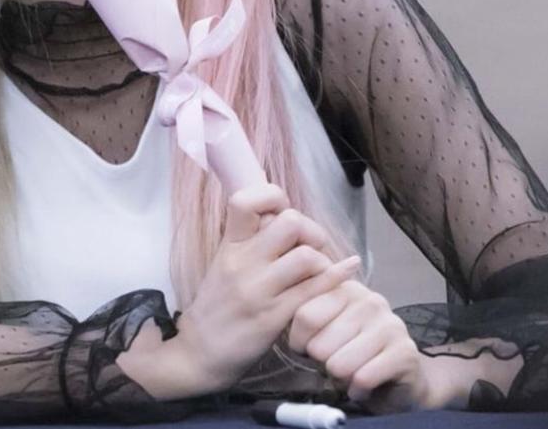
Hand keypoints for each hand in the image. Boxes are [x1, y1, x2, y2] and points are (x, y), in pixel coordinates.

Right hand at [117, 183, 359, 399]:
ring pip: (306, 256)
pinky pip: (314, 291)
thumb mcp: (224, 263)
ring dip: (321, 259)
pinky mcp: (274, 318)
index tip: (281, 210)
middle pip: (290, 223)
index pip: (246, 200)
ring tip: (320, 267)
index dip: (271, 196)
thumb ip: (249, 239)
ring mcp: (259, 291)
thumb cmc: (217, 304)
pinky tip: (348, 268)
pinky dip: (337, 277)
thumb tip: (281, 214)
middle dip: (309, 229)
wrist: (199, 352)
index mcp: (229, 244)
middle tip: (311, 245)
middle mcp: (243, 262)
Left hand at [288, 280, 432, 412]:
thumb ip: (308, 318)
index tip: (307, 350)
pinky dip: (357, 390)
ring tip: (350, 373)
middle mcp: (369, 300)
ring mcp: (390, 324)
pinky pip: (363, 378)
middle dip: (323, 364)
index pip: (305, 315)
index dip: (299, 342)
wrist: (401, 378)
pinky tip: (363, 387)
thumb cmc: (354, 352)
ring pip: (340, 364)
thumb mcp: (327, 330)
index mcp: (345, 288)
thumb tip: (283, 316)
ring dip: (341, 379)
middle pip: (320, 345)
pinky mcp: (405, 351)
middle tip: (336, 364)